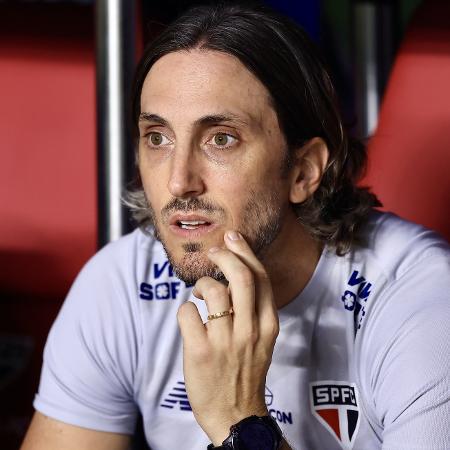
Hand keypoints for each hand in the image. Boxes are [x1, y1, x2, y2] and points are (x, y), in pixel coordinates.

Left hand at [177, 230, 279, 445]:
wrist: (235, 414)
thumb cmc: (245, 370)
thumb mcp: (262, 339)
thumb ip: (253, 308)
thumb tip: (234, 271)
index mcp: (268, 325)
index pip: (261, 277)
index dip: (245, 252)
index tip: (233, 237)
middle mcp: (250, 330)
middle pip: (241, 277)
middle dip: (225, 255)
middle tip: (213, 252)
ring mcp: (225, 342)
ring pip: (212, 291)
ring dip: (202, 284)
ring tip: (199, 294)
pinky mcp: (201, 352)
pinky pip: (188, 313)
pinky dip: (185, 309)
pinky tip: (190, 319)